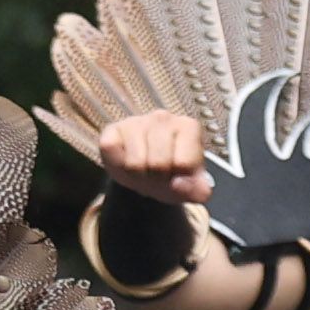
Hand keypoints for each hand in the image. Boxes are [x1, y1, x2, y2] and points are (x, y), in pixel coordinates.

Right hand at [89, 110, 211, 209]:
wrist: (148, 172)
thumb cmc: (172, 174)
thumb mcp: (191, 187)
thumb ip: (198, 191)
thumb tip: (178, 184)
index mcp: (188, 127)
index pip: (183, 163)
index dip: (178, 179)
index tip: (176, 175)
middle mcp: (162, 118)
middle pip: (157, 163)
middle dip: (155, 179)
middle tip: (156, 176)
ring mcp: (136, 121)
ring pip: (134, 162)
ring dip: (136, 176)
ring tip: (142, 171)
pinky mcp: (113, 128)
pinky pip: (111, 151)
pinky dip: (117, 165)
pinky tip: (125, 161)